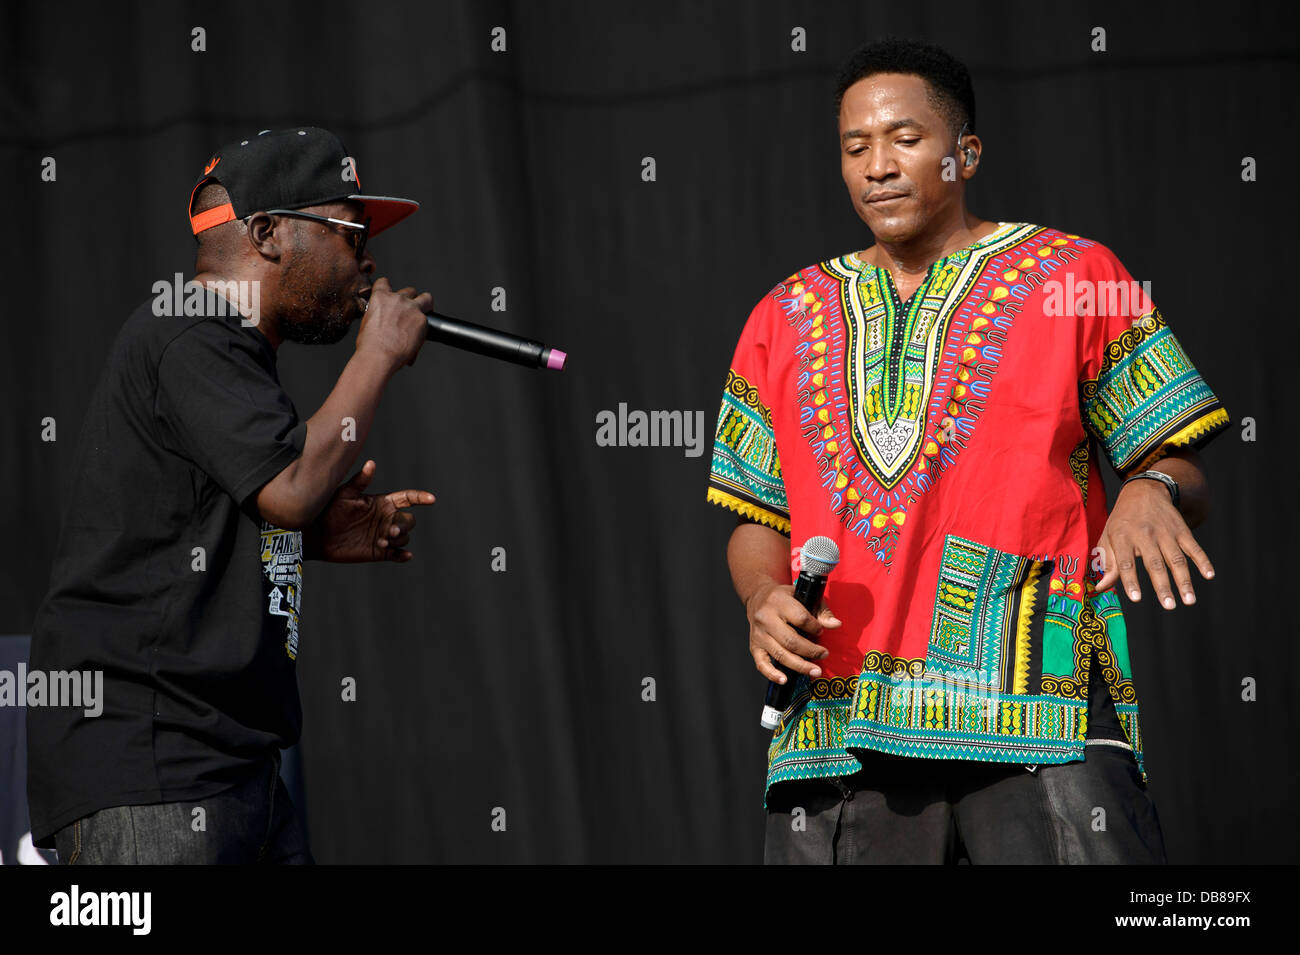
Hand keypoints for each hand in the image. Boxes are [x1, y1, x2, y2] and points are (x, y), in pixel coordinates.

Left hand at [306, 459, 434, 562]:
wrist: (317, 535)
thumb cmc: (329, 510)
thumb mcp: (345, 494)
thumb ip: (360, 481)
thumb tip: (371, 463)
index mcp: (382, 503)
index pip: (408, 499)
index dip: (421, 498)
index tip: (431, 499)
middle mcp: (386, 518)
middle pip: (409, 520)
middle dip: (404, 525)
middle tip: (390, 530)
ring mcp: (383, 535)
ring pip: (404, 537)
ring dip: (398, 540)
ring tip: (381, 542)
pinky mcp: (379, 552)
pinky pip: (397, 555)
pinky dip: (403, 555)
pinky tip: (404, 556)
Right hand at [355, 277, 433, 371]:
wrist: (379, 355)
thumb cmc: (370, 344)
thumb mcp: (368, 323)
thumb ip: (378, 315)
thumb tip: (383, 322)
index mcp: (380, 298)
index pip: (384, 282)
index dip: (388, 288)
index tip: (391, 296)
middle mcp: (397, 299)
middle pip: (409, 291)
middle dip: (410, 300)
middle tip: (409, 312)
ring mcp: (412, 308)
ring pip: (426, 298)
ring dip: (426, 305)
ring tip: (422, 317)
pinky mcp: (423, 320)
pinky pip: (429, 322)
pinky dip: (424, 330)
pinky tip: (418, 340)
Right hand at [745, 581, 839, 682]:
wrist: (758, 597)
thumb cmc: (784, 598)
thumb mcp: (803, 596)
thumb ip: (821, 611)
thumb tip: (835, 625)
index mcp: (779, 602)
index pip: (800, 618)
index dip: (815, 627)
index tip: (821, 631)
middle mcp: (766, 618)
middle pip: (790, 640)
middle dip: (811, 651)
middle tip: (824, 654)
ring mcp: (758, 634)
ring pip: (779, 654)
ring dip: (799, 666)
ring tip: (815, 671)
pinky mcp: (754, 646)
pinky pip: (761, 663)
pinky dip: (772, 674)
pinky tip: (784, 680)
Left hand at [1094, 478, 1215, 608]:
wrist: (1144, 490)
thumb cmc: (1122, 520)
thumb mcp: (1108, 536)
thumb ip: (1107, 563)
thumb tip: (1100, 588)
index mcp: (1123, 537)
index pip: (1126, 562)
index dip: (1130, 580)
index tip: (1136, 598)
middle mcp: (1145, 535)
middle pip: (1154, 563)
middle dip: (1162, 585)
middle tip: (1168, 606)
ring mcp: (1166, 532)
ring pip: (1176, 558)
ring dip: (1184, 580)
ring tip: (1189, 600)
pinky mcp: (1182, 530)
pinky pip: (1194, 547)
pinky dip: (1202, 560)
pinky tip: (1209, 574)